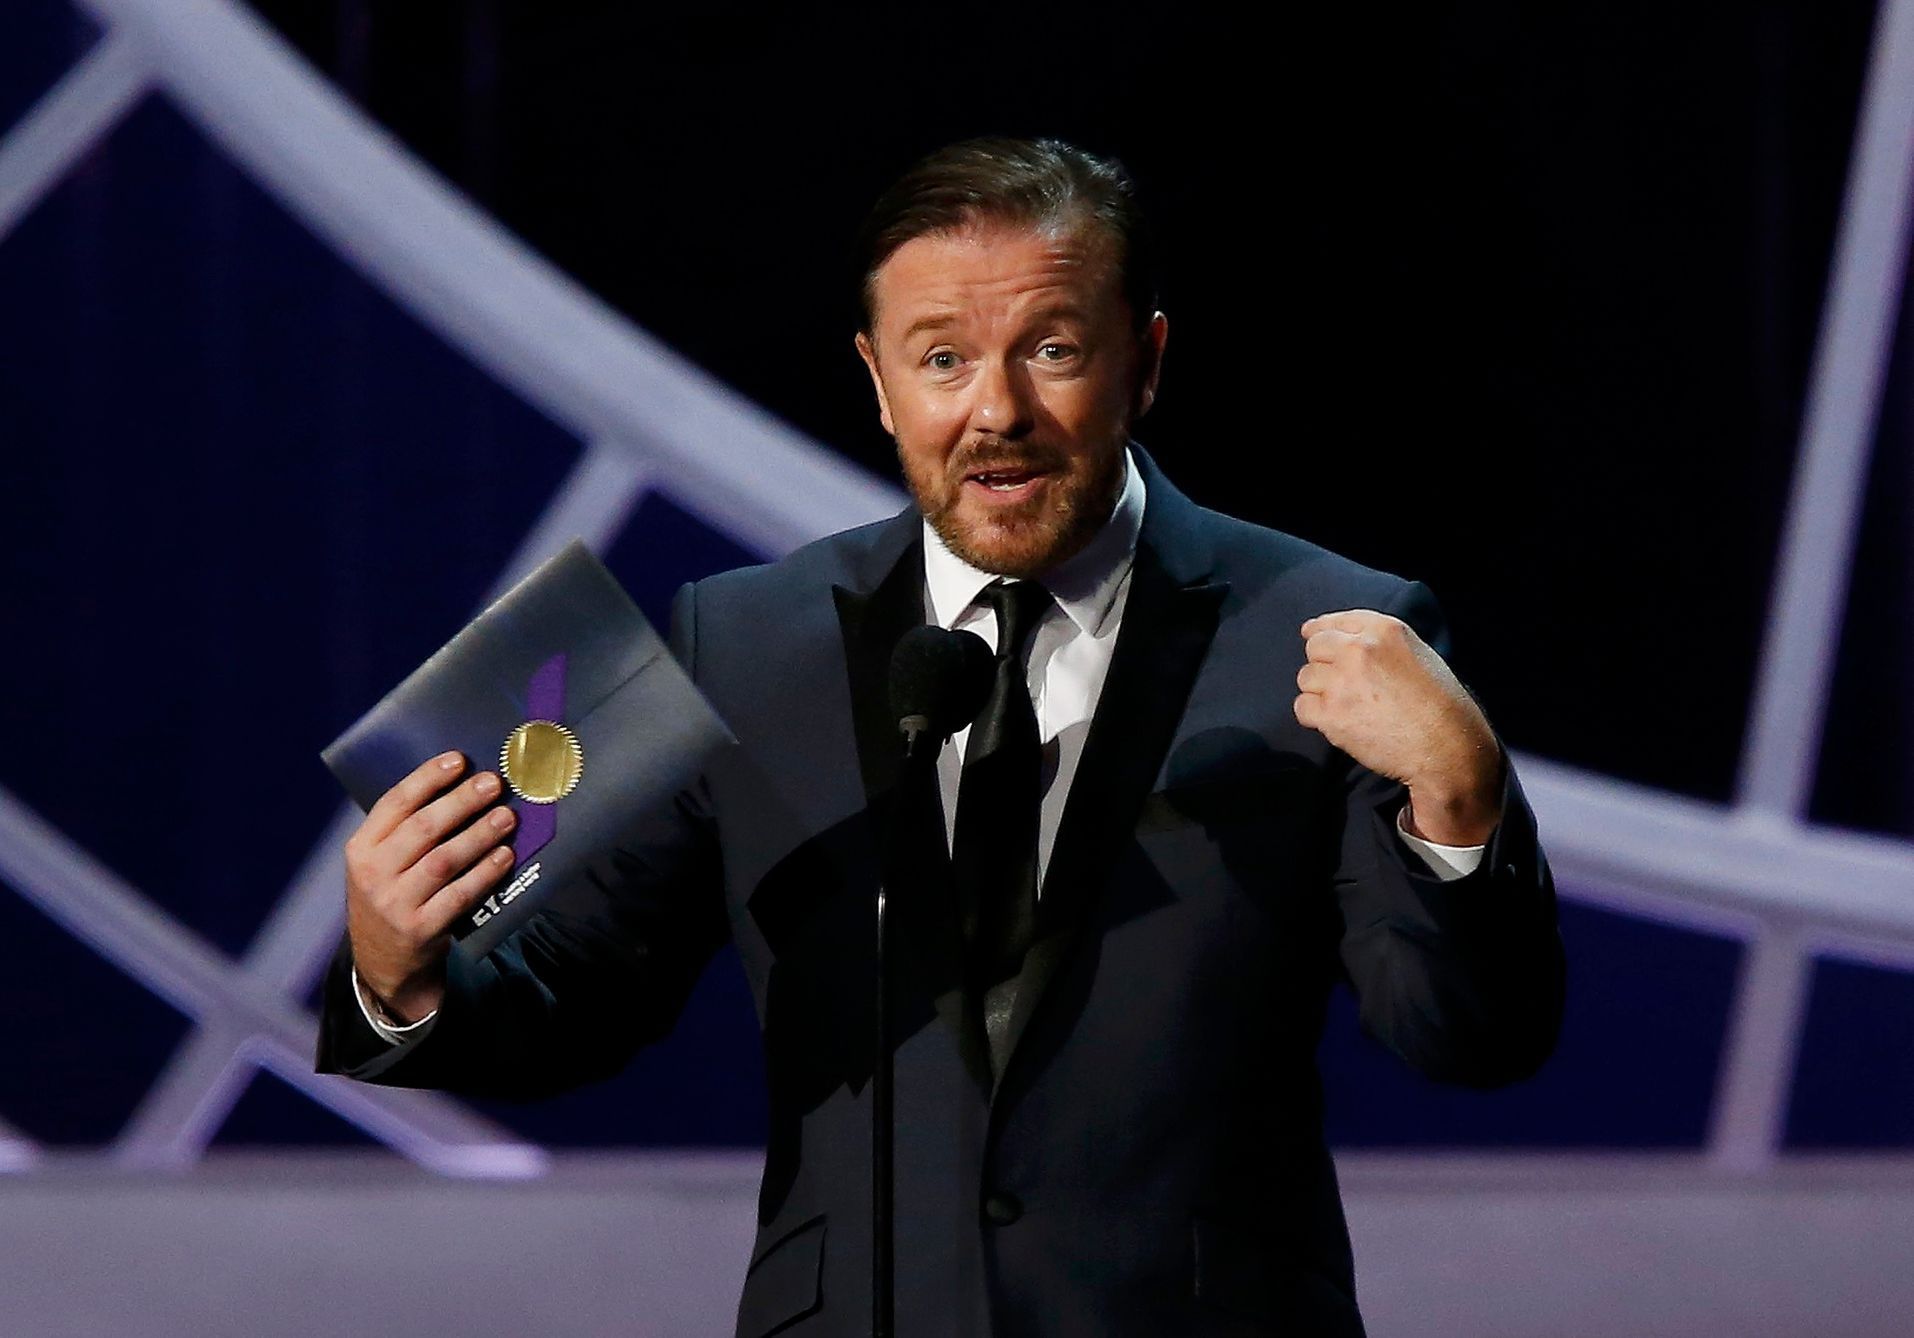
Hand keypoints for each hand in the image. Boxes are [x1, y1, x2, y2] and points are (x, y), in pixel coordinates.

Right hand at [343, 751, 518, 1022]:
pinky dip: (485, 874)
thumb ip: (407, 830)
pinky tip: (505, 856)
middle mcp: (372, 874)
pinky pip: (459, 896)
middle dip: (462, 802)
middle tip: (493, 783)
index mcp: (360, 847)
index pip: (394, 803)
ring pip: (444, 861)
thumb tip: (461, 784)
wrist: (381, 961)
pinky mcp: (420, 930)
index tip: (459, 759)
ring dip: (479, 835)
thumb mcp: (382, 862)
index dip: (427, 778)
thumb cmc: (392, 894)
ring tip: (507, 817)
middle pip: (422, 828)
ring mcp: (395, 904)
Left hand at [1295, 609, 1503, 844]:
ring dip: (1319, 691)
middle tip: (1340, 683)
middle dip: (1322, 664)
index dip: (1321, 630)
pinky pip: (1302, 707)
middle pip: (1315, 647)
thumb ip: (1384, 643)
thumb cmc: (1442, 704)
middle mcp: (1359, 649)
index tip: (1311, 635)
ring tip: (1346, 706)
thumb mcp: (1420, 654)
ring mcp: (1342, 681)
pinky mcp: (1331, 714)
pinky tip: (1337, 722)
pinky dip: (1315, 716)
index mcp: (1384, 630)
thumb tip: (1351, 642)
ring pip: (1306, 677)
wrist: (1446, 746)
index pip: (1336, 621)